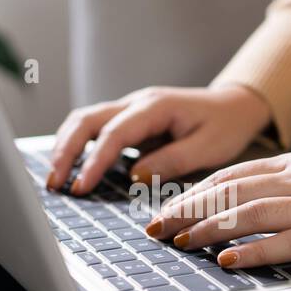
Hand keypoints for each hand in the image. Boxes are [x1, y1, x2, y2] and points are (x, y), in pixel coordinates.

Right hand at [46, 85, 271, 194]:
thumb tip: (135, 176)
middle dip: (66, 151)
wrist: (236, 106)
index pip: (113, 133)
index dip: (94, 161)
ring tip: (55, 179)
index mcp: (155, 106)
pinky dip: (78, 145)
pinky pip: (95, 128)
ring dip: (66, 147)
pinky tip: (71, 168)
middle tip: (54, 184)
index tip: (81, 187)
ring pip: (85, 120)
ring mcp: (130, 108)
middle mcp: (136, 102)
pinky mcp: (129, 120)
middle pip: (86, 119)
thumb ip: (172, 161)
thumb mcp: (208, 148)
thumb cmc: (226, 126)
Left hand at [146, 150, 290, 266]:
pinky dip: (255, 251)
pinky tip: (230, 260)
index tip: (166, 208)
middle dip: (188, 210)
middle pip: (232, 192)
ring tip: (181, 243)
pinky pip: (288, 242)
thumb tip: (253, 200)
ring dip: (211, 230)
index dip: (194, 193)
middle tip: (156, 229)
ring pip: (252, 214)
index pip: (233, 175)